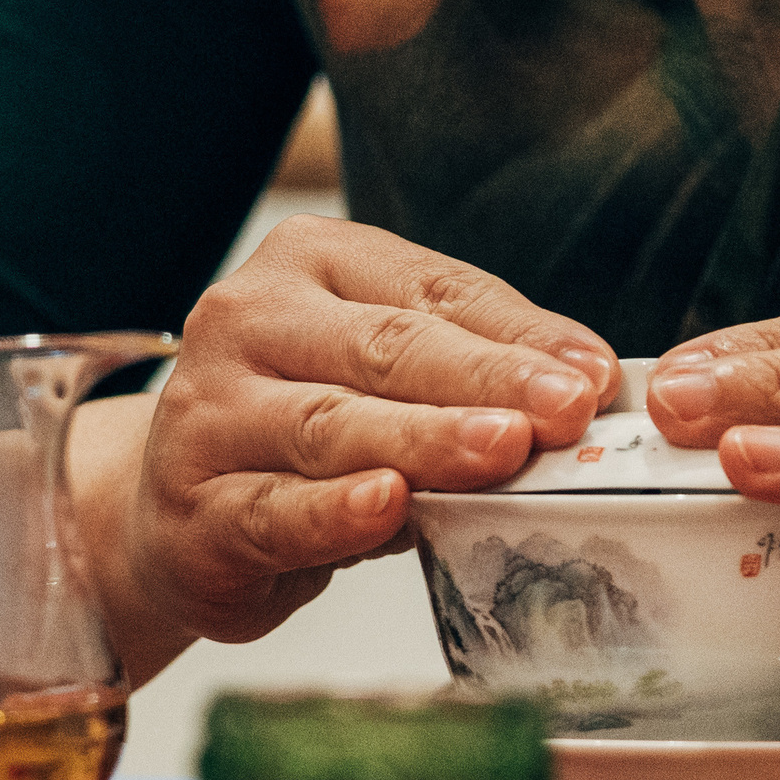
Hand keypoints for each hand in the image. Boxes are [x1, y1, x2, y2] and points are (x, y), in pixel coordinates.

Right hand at [78, 216, 613, 682]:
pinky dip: (334, 511)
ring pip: (329, 425)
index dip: (518, 335)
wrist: (184, 516)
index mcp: (306, 262)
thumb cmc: (309, 438)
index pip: (429, 290)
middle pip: (382, 348)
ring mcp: (206, 415)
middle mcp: (243, 320)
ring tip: (503, 450)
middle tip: (567, 411)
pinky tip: (387, 504)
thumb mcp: (389, 381)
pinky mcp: (191, 512)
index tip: (595, 376)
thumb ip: (473, 372)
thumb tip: (587, 384)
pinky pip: (272, 510)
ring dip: (425, 439)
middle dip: (485, 380)